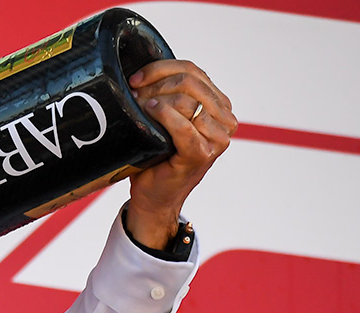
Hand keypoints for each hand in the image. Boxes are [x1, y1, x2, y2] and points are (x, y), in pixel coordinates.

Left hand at [125, 59, 237, 247]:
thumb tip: (143, 72)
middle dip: (157, 83)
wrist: (154, 196)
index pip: (194, 71)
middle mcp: (225, 120)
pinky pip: (184, 127)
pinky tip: (150, 112)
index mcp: (220, 106)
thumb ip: (170, 94)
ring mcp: (217, 139)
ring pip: (186, 101)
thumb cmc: (157, 156)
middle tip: (133, 92)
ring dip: (156, 100)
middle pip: (191, 82)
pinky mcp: (202, 155)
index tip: (136, 78)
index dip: (162, 68)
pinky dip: (165, 116)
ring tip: (137, 107)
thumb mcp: (167, 118)